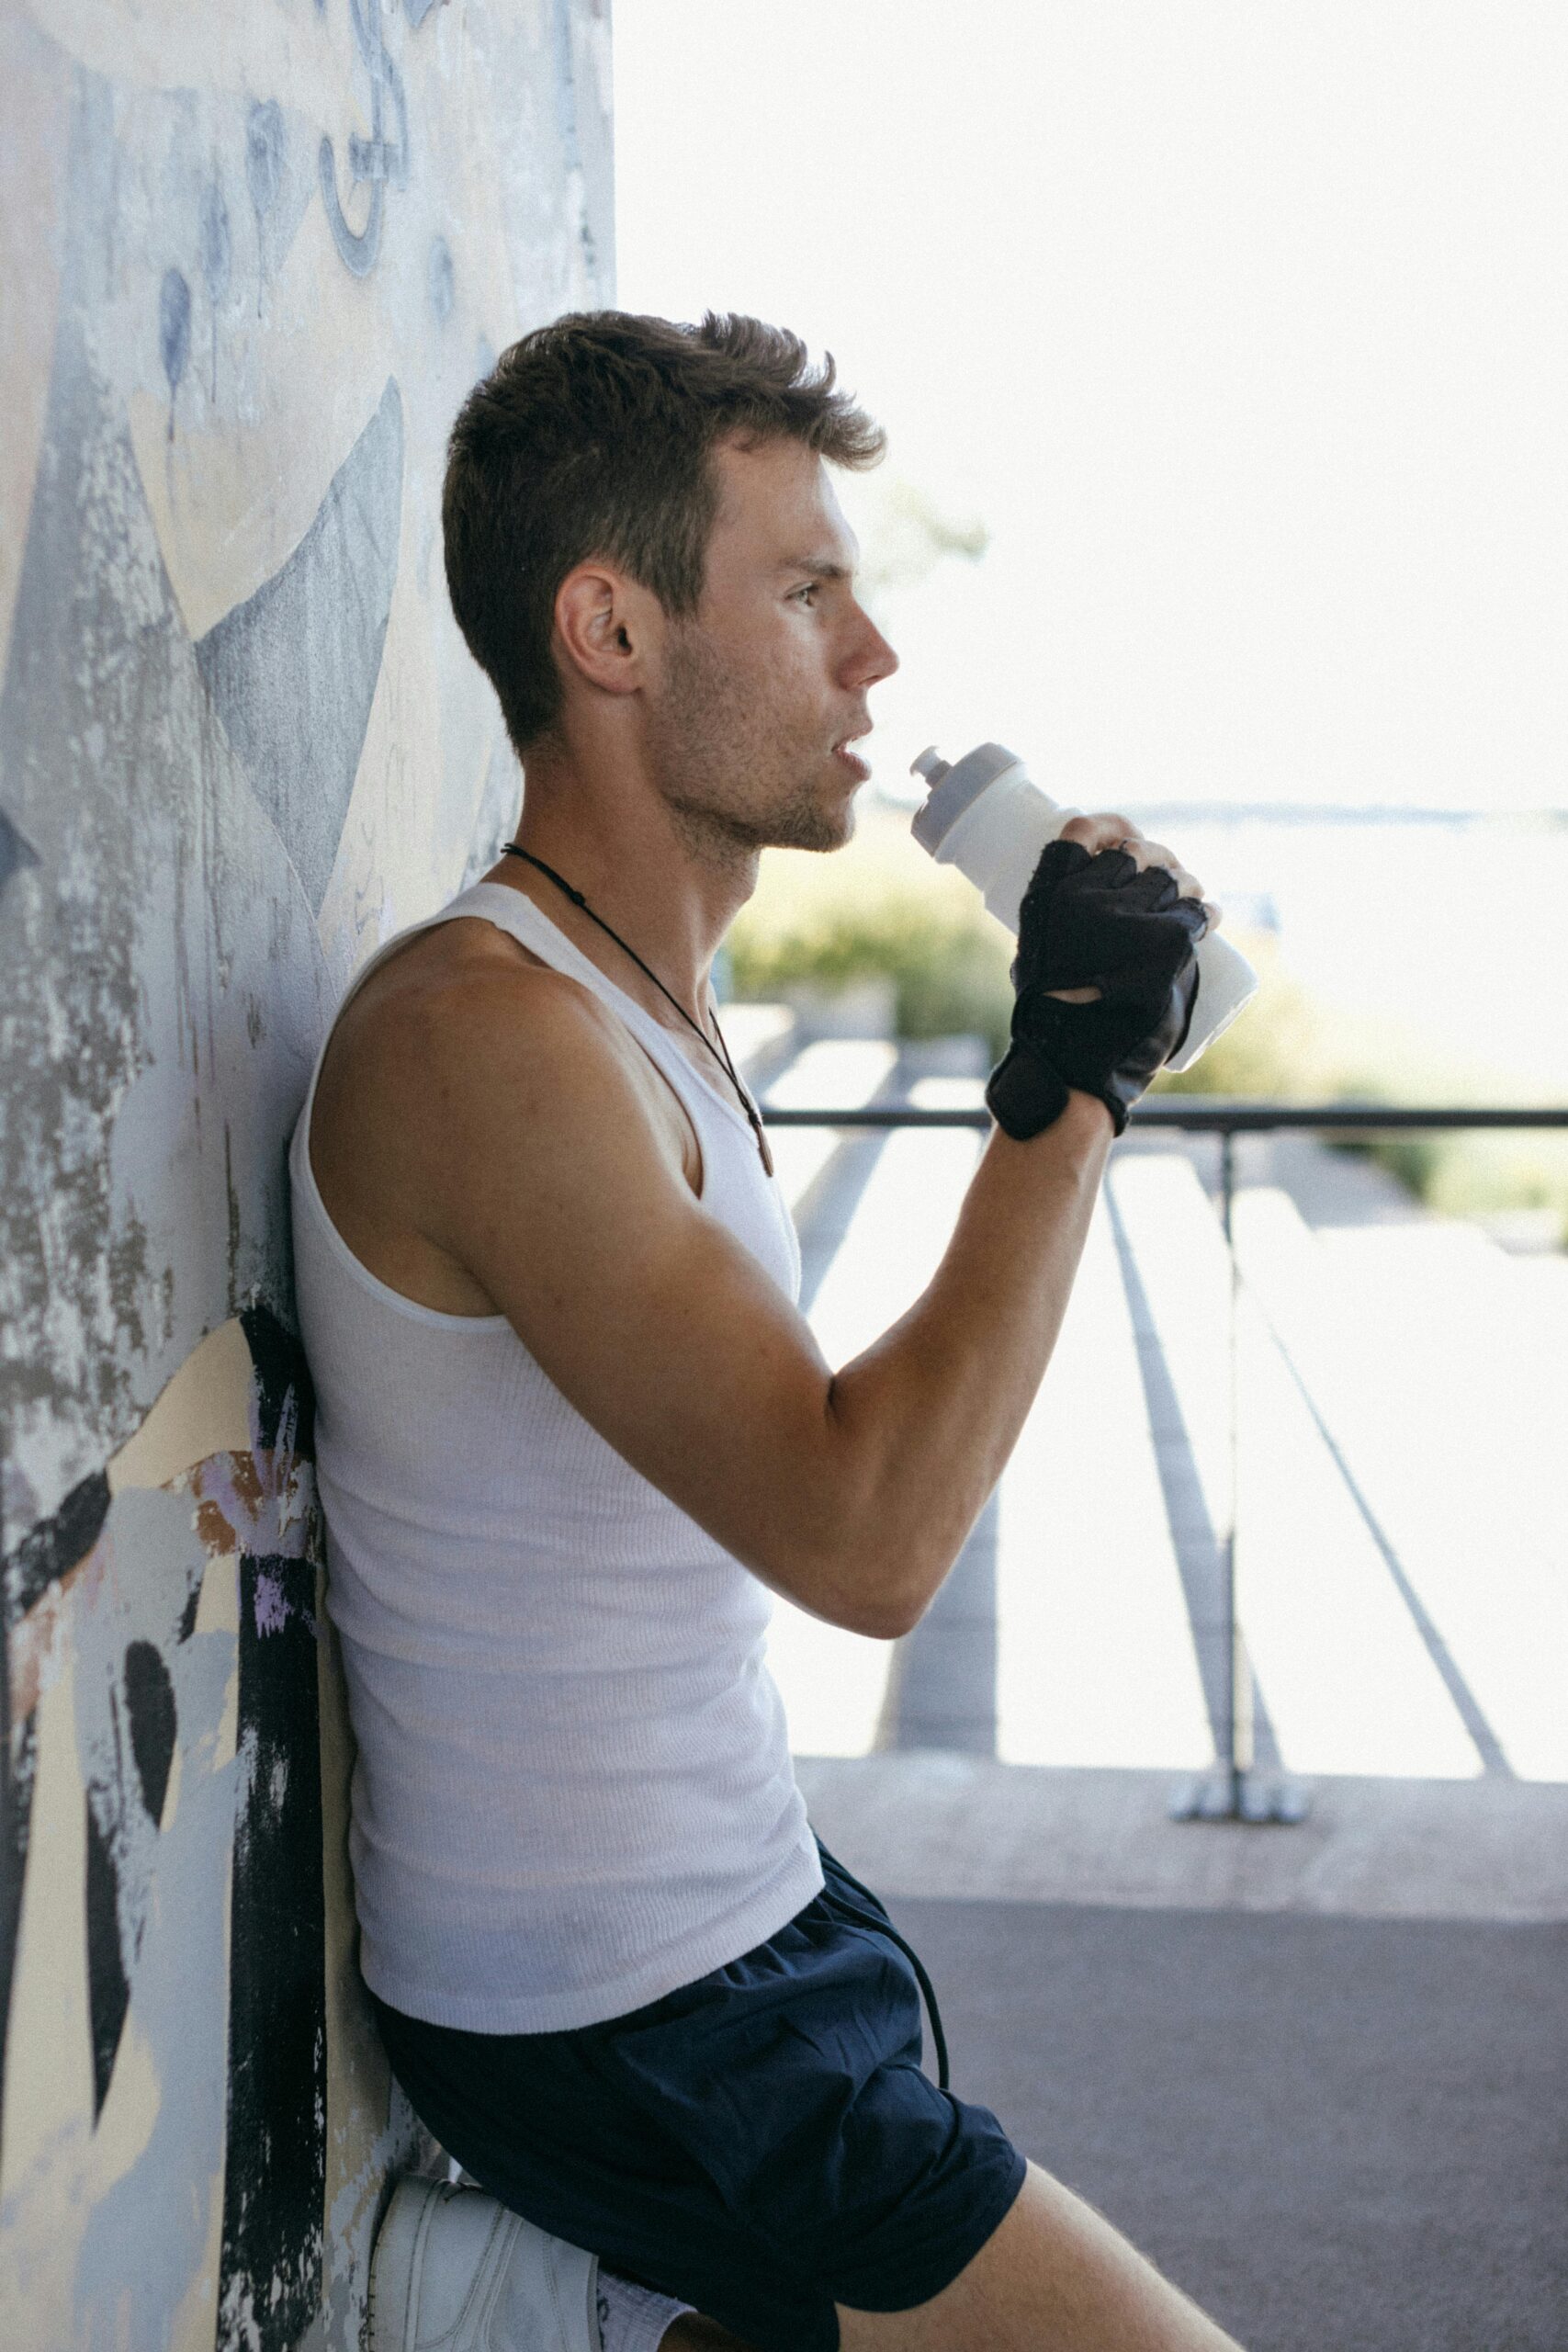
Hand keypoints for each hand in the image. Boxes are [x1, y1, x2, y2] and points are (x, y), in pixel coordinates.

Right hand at [986, 815, 1213, 1140]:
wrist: (1075, 1061)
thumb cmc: (1049, 1022)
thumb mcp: (1030, 961)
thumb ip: (1049, 933)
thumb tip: (1074, 922)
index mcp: (1050, 896)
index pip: (1083, 830)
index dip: (1108, 826)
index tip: (1122, 839)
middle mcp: (1089, 897)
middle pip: (1136, 852)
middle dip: (1156, 857)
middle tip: (1167, 874)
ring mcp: (1132, 916)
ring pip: (1172, 877)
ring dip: (1186, 882)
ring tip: (1190, 896)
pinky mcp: (1169, 938)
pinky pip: (1199, 909)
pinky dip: (1208, 910)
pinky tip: (1210, 913)